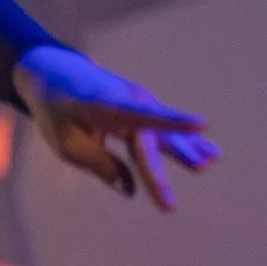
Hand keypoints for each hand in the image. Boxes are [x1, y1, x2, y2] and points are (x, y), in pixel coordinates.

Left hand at [12, 45, 215, 209]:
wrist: (55, 74)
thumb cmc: (57, 113)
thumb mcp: (66, 144)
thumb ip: (99, 166)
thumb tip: (129, 191)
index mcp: (103, 106)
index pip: (141, 116)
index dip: (171, 122)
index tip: (202, 123)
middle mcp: (128, 101)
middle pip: (154, 134)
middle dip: (179, 152)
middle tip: (202, 167)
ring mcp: (140, 103)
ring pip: (166, 130)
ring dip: (189, 147)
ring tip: (210, 162)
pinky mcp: (146, 108)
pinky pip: (167, 129)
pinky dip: (188, 142)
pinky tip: (211, 155)